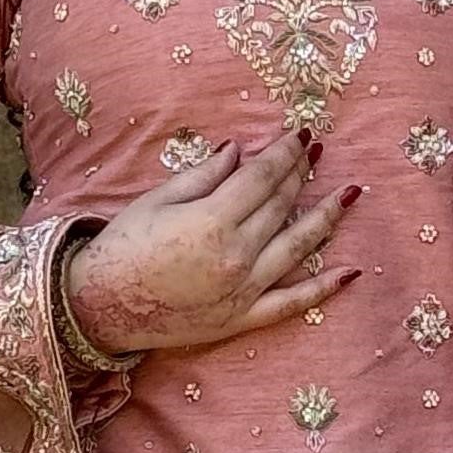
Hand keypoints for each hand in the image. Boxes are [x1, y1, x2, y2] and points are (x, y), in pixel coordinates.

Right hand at [61, 127, 359, 359]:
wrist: (101, 307)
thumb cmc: (122, 248)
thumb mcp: (158, 200)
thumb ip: (205, 175)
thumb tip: (240, 151)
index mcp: (213, 220)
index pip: (263, 178)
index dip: (284, 152)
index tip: (301, 134)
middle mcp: (236, 255)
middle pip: (281, 206)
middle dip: (301, 174)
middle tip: (317, 151)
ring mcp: (244, 289)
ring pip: (298, 246)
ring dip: (326, 217)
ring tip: (349, 194)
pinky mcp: (242, 318)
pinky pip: (293, 303)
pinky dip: (324, 288)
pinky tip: (350, 272)